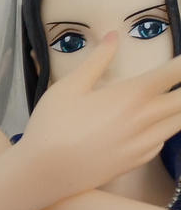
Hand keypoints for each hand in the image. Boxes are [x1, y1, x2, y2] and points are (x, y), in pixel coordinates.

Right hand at [21, 35, 180, 193]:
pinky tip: (156, 127)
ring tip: (172, 101)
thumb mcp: (69, 86)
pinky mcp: (134, 162)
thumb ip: (97, 60)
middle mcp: (144, 119)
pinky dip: (164, 131)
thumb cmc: (51, 126)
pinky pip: (160, 143)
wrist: (43, 173)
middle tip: (180, 80)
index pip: (174, 72)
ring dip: (179, 110)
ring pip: (178, 124)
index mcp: (131, 95)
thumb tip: (113, 36)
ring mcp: (141, 144)